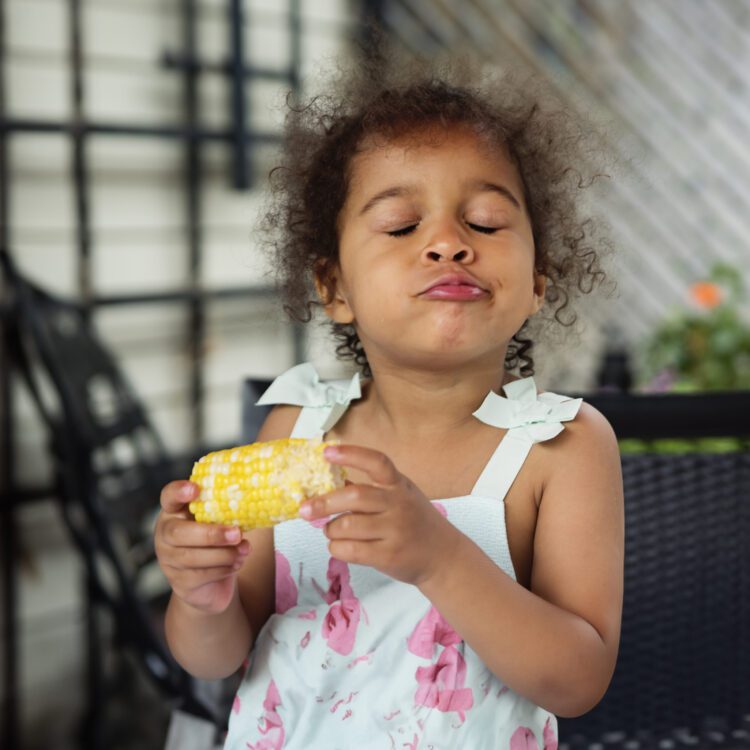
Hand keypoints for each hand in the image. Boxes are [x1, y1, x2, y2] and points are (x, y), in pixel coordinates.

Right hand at [154, 480, 249, 613]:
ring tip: (245, 549)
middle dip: (210, 533)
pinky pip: (201, 575)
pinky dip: (224, 569)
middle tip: (237, 534)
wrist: (212, 580)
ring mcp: (169, 560)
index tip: (195, 488)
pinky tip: (237, 563)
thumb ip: (228, 510)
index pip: (169, 496)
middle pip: (177, 532)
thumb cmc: (218, 541)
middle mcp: (165, 534)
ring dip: (224, 554)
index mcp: (175, 511)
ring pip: (192, 557)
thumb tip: (256, 498)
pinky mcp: (180, 582)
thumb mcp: (221, 521)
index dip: (178, 492)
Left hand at [299, 445, 460, 586]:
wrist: (443, 556)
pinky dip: (337, 548)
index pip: (376, 462)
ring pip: (347, 525)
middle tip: (305, 509)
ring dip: (331, 529)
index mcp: (399, 485)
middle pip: (355, 496)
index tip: (327, 452)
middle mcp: (399, 504)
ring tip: (332, 531)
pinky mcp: (389, 556)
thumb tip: (327, 483)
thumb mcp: (399, 497)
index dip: (351, 454)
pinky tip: (340, 546)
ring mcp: (396, 531)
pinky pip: (350, 550)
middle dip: (324, 503)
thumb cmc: (414, 522)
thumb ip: (369, 489)